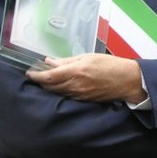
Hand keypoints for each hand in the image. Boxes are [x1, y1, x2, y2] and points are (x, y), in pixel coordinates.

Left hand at [27, 54, 144, 102]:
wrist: (127, 81)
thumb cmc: (110, 65)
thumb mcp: (88, 57)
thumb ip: (67, 60)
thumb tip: (50, 61)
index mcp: (75, 71)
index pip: (48, 76)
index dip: (36, 75)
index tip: (29, 72)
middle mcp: (75, 85)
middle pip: (49, 86)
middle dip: (41, 81)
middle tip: (37, 74)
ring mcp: (78, 95)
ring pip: (56, 92)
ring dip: (49, 86)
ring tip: (47, 79)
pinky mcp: (83, 100)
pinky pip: (66, 96)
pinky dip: (59, 91)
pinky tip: (59, 86)